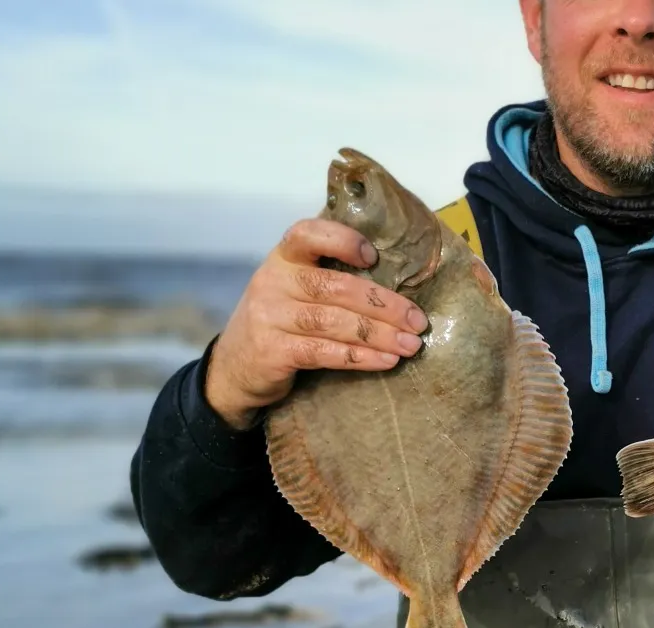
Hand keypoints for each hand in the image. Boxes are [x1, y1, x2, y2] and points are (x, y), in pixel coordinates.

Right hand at [204, 218, 428, 429]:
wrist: (235, 368)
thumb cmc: (281, 323)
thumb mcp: (294, 290)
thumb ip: (330, 278)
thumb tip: (398, 289)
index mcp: (284, 258)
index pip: (308, 234)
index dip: (342, 240)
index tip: (374, 256)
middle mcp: (273, 281)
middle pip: (336, 286)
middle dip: (384, 305)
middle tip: (418, 321)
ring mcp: (269, 316)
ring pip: (334, 322)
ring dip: (380, 335)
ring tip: (410, 345)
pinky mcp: (272, 351)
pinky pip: (324, 352)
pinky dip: (360, 358)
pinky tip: (386, 361)